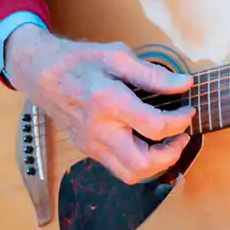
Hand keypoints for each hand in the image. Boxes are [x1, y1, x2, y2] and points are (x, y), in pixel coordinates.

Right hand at [3, 22, 194, 184]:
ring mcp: (91, 144)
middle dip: (171, 154)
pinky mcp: (88, 150)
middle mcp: (99, 130)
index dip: (180, 121)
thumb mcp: (117, 56)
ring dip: (155, 164)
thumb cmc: (78, 61)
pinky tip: (144, 140)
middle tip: (180, 135)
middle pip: (143, 164)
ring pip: (130, 174)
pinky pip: (118, 167)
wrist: (41, 74)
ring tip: (165, 143)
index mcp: (109, 102)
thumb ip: (153, 75)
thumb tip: (184, 84)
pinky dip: (138, 161)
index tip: (187, 110)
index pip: (156, 126)